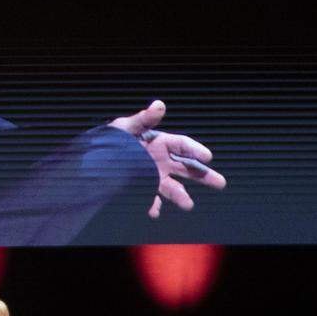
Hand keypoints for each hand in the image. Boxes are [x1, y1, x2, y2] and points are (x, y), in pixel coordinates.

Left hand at [110, 99, 226, 216]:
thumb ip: (143, 119)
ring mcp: (153, 177)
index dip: (196, 150)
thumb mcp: (126, 127)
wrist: (96, 161)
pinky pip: (150, 198)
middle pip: (187, 168)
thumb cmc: (111, 139)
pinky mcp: (142, 189)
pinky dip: (153, 205)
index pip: (183, 145)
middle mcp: (161, 161)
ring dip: (181, 196)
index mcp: (160, 143)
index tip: (207, 157)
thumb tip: (159, 104)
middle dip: (204, 176)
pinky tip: (153, 210)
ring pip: (173, 187)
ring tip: (188, 205)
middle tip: (220, 183)